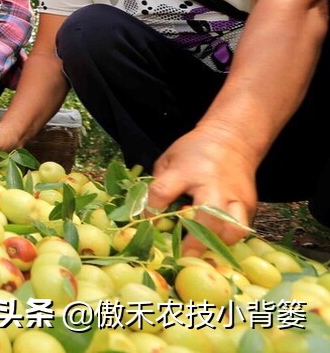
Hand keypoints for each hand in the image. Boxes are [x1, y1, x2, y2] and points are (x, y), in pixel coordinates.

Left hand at [147, 124, 256, 253]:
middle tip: (183, 256)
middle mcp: (212, 185)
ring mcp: (234, 197)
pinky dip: (229, 238)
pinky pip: (241, 229)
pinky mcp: (249, 205)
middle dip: (195, 240)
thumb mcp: (169, 160)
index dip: (151, 211)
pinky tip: (216, 241)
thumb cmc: (194, 151)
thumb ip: (159, 185)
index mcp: (185, 171)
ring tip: (203, 250)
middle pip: (207, 216)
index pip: (162, 192)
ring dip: (217, 243)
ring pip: (232, 228)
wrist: (232, 140)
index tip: (147, 225)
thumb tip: (149, 215)